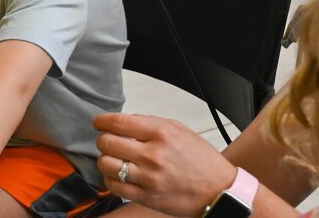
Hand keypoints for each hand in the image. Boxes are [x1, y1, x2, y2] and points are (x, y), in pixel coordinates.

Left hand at [94, 112, 236, 215]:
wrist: (220, 190)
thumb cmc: (200, 159)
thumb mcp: (178, 130)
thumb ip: (148, 123)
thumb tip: (121, 121)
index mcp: (161, 133)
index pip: (116, 122)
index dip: (100, 121)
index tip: (99, 123)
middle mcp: (153, 155)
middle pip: (106, 142)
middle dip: (103, 140)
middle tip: (109, 142)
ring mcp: (149, 178)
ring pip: (106, 164)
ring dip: (105, 160)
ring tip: (114, 159)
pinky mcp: (147, 197)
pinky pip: (114, 186)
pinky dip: (110, 179)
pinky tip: (119, 176)